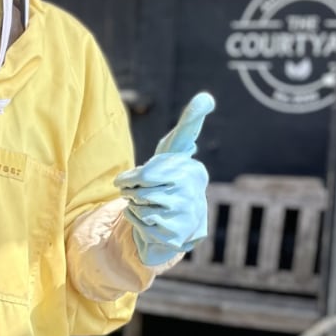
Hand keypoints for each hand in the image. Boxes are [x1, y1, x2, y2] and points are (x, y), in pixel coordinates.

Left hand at [115, 93, 214, 267]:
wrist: (172, 221)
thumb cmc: (168, 179)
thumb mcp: (174, 149)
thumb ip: (189, 123)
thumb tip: (207, 98)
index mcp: (193, 171)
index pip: (153, 171)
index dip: (134, 177)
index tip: (128, 180)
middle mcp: (193, 194)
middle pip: (143, 187)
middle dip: (131, 189)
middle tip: (136, 191)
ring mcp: (187, 216)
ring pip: (140, 205)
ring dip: (134, 205)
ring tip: (147, 205)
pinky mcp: (176, 237)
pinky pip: (139, 222)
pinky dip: (134, 220)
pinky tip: (148, 221)